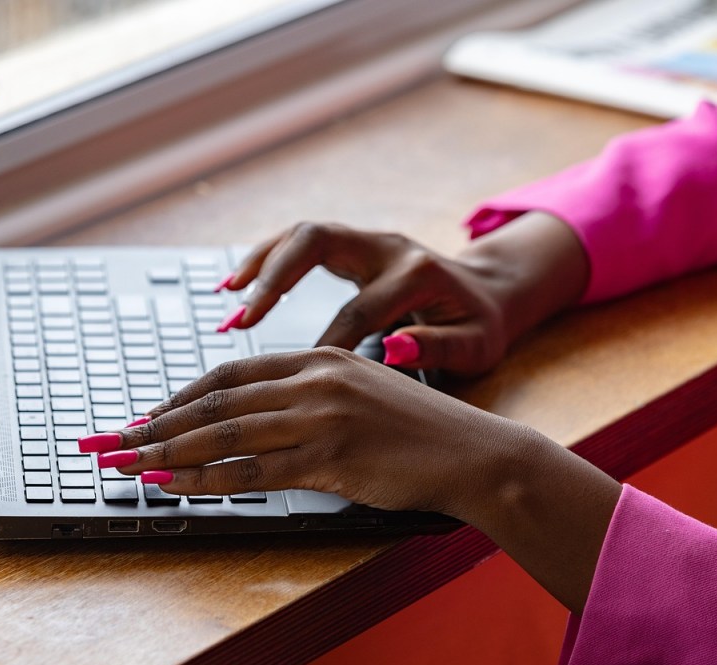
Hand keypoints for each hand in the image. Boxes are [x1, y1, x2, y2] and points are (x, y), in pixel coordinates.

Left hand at [112, 347, 522, 514]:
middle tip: (110, 441)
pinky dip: (207, 480)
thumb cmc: (417, 428)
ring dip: (166, 453)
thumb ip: (309, 395)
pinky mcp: (332, 457)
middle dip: (154, 424)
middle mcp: (313, 380)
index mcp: (318, 357)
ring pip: (224, 435)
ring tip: (125, 466)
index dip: (179, 396)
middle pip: (215, 402)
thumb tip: (255, 419)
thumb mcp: (360, 390)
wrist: (473, 451)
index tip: (145, 415)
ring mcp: (321, 417)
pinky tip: (176, 486)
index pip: (230, 375)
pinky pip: (253, 471)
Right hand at [216, 212, 588, 374]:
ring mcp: (366, 241)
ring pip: (302, 233)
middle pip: (319, 241)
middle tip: (243, 316)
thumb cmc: (479, 326)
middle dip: (276, 276)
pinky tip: (235, 285)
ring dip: (261, 261)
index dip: (328, 343)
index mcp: (416, 275)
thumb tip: (395, 348)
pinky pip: (299, 242)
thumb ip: (438, 347)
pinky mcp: (352, 245)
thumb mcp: (475, 346)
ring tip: (226, 297)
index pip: (360, 309)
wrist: (489, 290)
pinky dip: (266, 259)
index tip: (300, 380)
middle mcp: (386, 247)